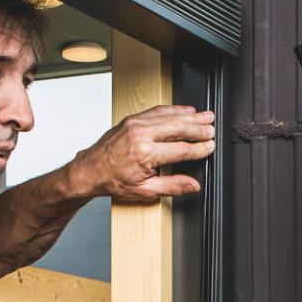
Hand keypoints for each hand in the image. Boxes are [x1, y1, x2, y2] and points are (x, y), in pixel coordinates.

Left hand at [70, 105, 214, 201]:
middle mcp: (141, 135)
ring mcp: (136, 124)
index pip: (181, 149)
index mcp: (145, 154)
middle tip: (213, 129)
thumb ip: (172, 186)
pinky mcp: (132, 118)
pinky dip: (174, 109)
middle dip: (199, 128)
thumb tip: (193, 185)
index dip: (199, 148)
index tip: (211, 147)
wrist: (89, 171)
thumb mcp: (144, 191)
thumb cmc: (112, 181)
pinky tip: (186, 110)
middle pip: (178, 128)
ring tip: (207, 116)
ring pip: (170, 116)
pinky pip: (157, 110)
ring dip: (191, 116)